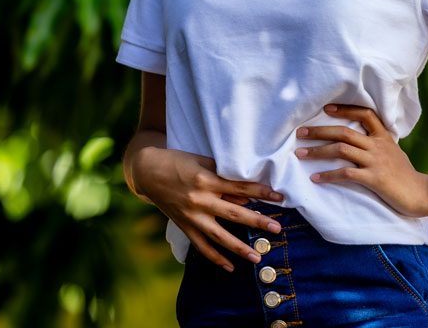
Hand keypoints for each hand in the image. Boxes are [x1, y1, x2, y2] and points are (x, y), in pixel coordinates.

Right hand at [130, 146, 284, 272]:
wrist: (147, 171)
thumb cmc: (177, 161)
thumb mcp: (201, 161)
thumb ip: (222, 175)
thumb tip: (244, 194)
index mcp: (206, 180)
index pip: (240, 188)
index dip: (261, 192)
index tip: (279, 197)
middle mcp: (200, 200)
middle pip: (234, 214)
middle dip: (257, 222)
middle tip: (277, 228)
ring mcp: (191, 216)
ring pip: (219, 236)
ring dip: (239, 247)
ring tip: (257, 257)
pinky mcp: (184, 226)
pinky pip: (201, 246)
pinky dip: (215, 257)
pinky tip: (230, 267)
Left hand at [296, 103, 427, 217]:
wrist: (422, 194)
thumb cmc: (406, 175)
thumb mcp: (394, 152)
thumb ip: (378, 144)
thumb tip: (361, 139)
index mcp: (383, 137)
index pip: (365, 114)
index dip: (345, 109)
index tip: (326, 108)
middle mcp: (378, 146)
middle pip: (344, 131)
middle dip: (320, 131)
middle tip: (300, 133)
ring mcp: (375, 161)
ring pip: (341, 149)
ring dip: (318, 151)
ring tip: (300, 154)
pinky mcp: (374, 179)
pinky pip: (346, 173)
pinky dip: (328, 175)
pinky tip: (316, 178)